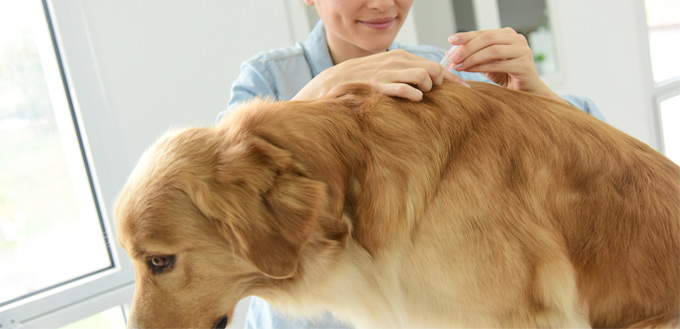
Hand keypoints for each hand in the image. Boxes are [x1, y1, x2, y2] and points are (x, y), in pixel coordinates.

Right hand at [293, 49, 469, 101]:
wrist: (332, 82)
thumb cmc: (364, 80)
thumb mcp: (387, 71)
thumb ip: (407, 73)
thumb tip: (433, 83)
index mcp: (401, 57)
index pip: (436, 65)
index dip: (454, 80)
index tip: (466, 93)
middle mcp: (396, 61)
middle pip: (434, 70)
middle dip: (440, 85)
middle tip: (433, 96)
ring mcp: (387, 72)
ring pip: (423, 77)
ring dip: (427, 90)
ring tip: (419, 97)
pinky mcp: (378, 85)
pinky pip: (404, 89)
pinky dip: (413, 95)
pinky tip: (412, 100)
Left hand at [447, 28, 563, 101]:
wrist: (526, 93)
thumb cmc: (506, 76)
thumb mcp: (487, 63)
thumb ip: (474, 55)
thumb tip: (450, 52)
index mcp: (508, 34)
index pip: (484, 32)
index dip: (467, 36)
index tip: (451, 40)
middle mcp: (517, 39)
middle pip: (488, 38)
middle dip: (467, 47)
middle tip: (452, 57)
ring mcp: (523, 51)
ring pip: (492, 50)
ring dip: (472, 58)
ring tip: (458, 65)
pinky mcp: (524, 65)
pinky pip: (498, 64)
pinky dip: (480, 67)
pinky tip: (469, 70)